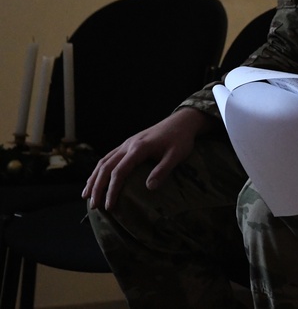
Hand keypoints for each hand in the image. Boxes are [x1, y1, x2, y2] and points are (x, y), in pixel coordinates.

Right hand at [82, 107, 213, 210]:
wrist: (182, 121)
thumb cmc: (181, 139)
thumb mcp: (176, 155)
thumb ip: (163, 170)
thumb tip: (149, 188)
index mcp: (139, 148)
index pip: (119, 171)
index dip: (112, 190)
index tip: (109, 206)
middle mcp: (128, 145)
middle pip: (106, 167)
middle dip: (97, 187)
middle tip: (93, 205)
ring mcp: (126, 143)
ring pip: (103, 161)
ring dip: (93, 178)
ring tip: (86, 195)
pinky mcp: (128, 144)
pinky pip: (108, 157)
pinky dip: (99, 169)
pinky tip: (96, 179)